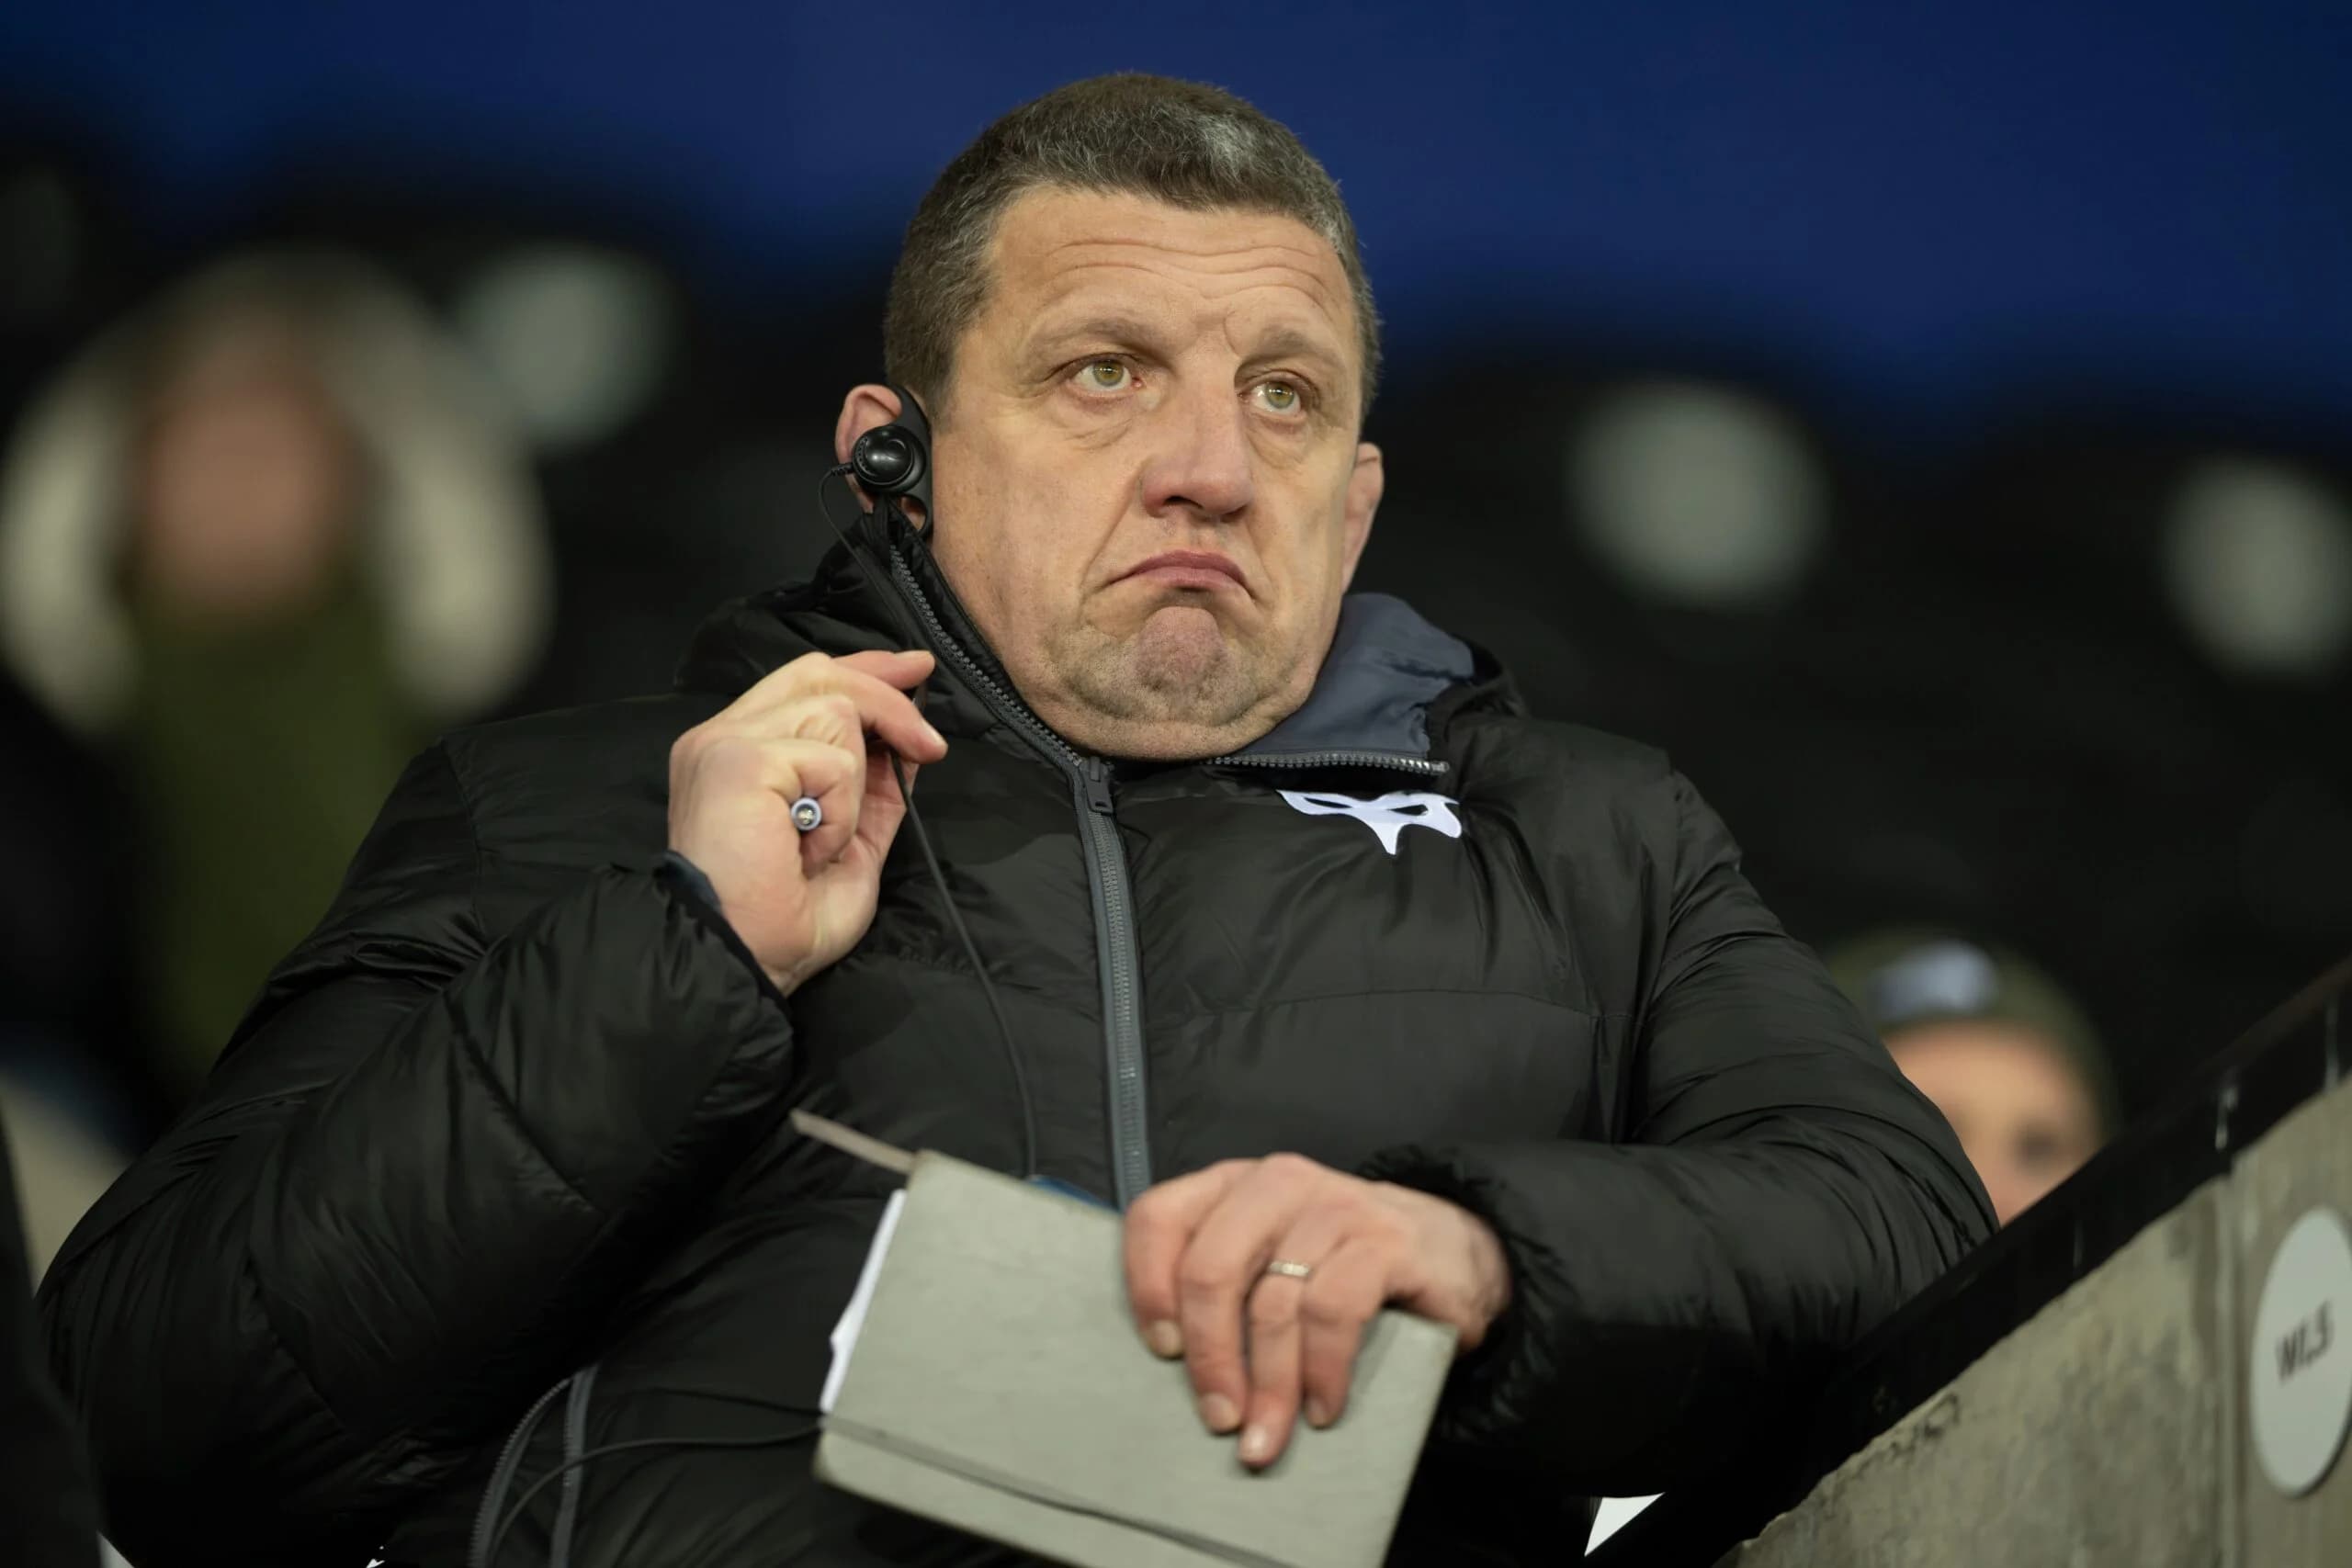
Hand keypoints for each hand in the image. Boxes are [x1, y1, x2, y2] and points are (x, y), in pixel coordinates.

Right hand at [667, 648, 945, 992]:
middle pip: (820, 676)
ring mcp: (727, 743)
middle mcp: (721, 738)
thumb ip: (870, 787)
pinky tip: (810, 850)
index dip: (864, 671)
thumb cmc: (784, 920)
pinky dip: (842, 813)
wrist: (743, 960)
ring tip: (822, 842)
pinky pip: (835, 762)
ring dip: (855, 787)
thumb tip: (910, 740)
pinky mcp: (742, 759)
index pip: (802, 682)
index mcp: (737, 755)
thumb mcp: (848, 841)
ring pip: (837, 712)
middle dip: (887, 700)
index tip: (913, 670)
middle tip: (928, 743)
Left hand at [1123, 1154, 1510, 1468]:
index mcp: (1233, 1186)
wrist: (1453, 1254)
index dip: (1148, 1289)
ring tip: (1267, 1435)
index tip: (1162, 1352)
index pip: (1158, 1217)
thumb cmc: (1339, 1267)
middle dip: (1209, 1356)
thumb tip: (1168, 1367)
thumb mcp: (1272, 1260)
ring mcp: (1336, 1207)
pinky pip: (1334, 1313)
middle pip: (1211, 1268)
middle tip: (1219, 1417)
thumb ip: (1224, 1287)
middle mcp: (1278, 1184)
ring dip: (1268, 1385)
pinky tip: (1322, 1408)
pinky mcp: (1385, 1242)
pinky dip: (1322, 1371)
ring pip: (1274, 1302)